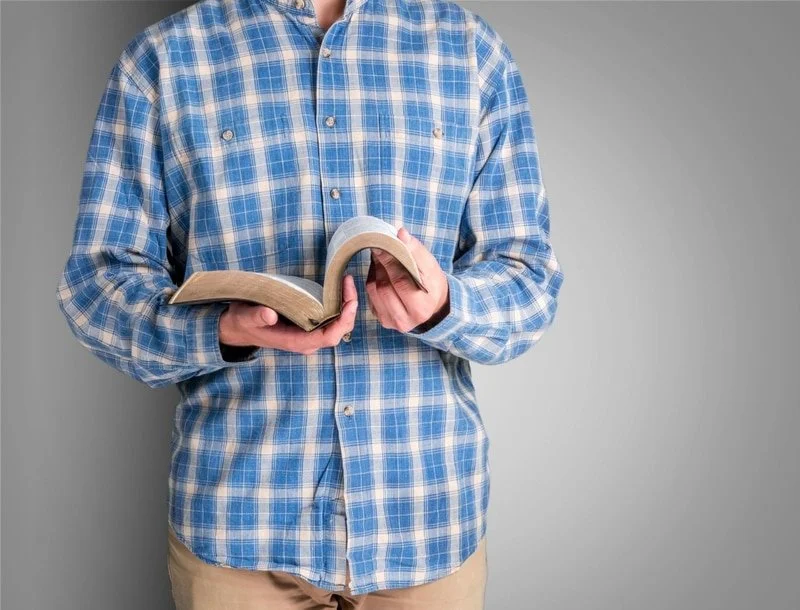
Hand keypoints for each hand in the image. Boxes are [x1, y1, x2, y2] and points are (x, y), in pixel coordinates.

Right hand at [219, 274, 357, 354]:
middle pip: (339, 331)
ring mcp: (308, 335)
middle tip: (348, 282)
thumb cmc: (242, 323)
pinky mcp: (308, 326)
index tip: (349, 301)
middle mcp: (306, 341)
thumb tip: (270, 315)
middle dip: (349, 309)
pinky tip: (338, 288)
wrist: (237, 328)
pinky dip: (338, 304)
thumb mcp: (245, 317)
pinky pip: (330, 319)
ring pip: (337, 325)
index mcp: (295, 342)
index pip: (328, 337)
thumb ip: (256, 317)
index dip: (343, 321)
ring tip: (346, 282)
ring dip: (345, 305)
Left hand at [366, 226, 449, 332]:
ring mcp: (391, 322)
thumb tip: (400, 233)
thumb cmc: (432, 284)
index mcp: (420, 308)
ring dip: (374, 272)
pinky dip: (372, 282)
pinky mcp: (382, 320)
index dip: (389, 262)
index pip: (400, 282)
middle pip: (383, 288)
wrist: (433, 306)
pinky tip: (380, 273)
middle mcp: (404, 320)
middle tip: (380, 249)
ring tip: (380, 260)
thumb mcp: (430, 266)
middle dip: (380, 265)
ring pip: (373, 292)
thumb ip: (415, 249)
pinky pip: (370, 297)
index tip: (381, 245)